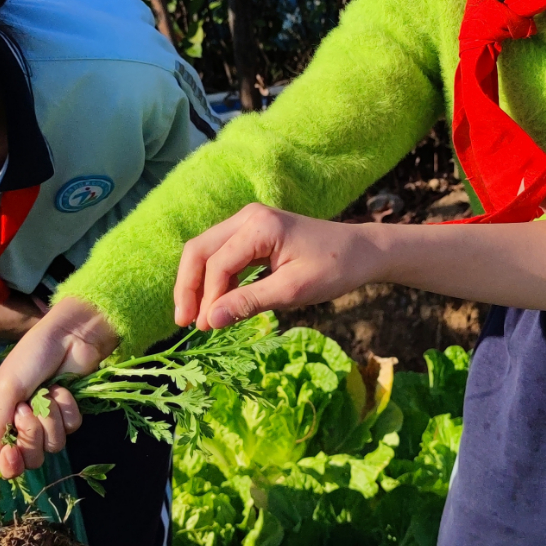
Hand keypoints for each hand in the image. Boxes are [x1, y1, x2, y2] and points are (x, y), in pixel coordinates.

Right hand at [0, 297, 112, 475]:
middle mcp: (25, 424)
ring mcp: (49, 420)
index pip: (5, 458)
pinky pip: (71, 428)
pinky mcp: (70, 414)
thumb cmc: (31, 357)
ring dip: (50, 418)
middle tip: (27, 408)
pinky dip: (66, 409)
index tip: (10, 452)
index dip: (9, 463)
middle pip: (31, 457)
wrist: (68, 337)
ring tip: (47, 393)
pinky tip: (62, 389)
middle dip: (31, 434)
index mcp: (3, 418)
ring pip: (53, 445)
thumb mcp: (6, 389)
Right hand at [174, 204, 379, 330]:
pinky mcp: (253, 233)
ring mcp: (248, 222)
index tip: (206, 329)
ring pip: (206, 252)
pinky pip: (222, 255)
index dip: (208, 298)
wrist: (361, 252)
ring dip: (199, 285)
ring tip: (198, 320)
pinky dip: (215, 280)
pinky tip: (217, 305)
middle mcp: (247, 217)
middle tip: (183, 323)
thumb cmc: (334, 269)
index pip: (217, 264)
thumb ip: (250, 302)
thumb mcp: (293, 290)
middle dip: (188, 287)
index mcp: (259, 226)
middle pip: (199, 250)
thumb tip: (210, 321)